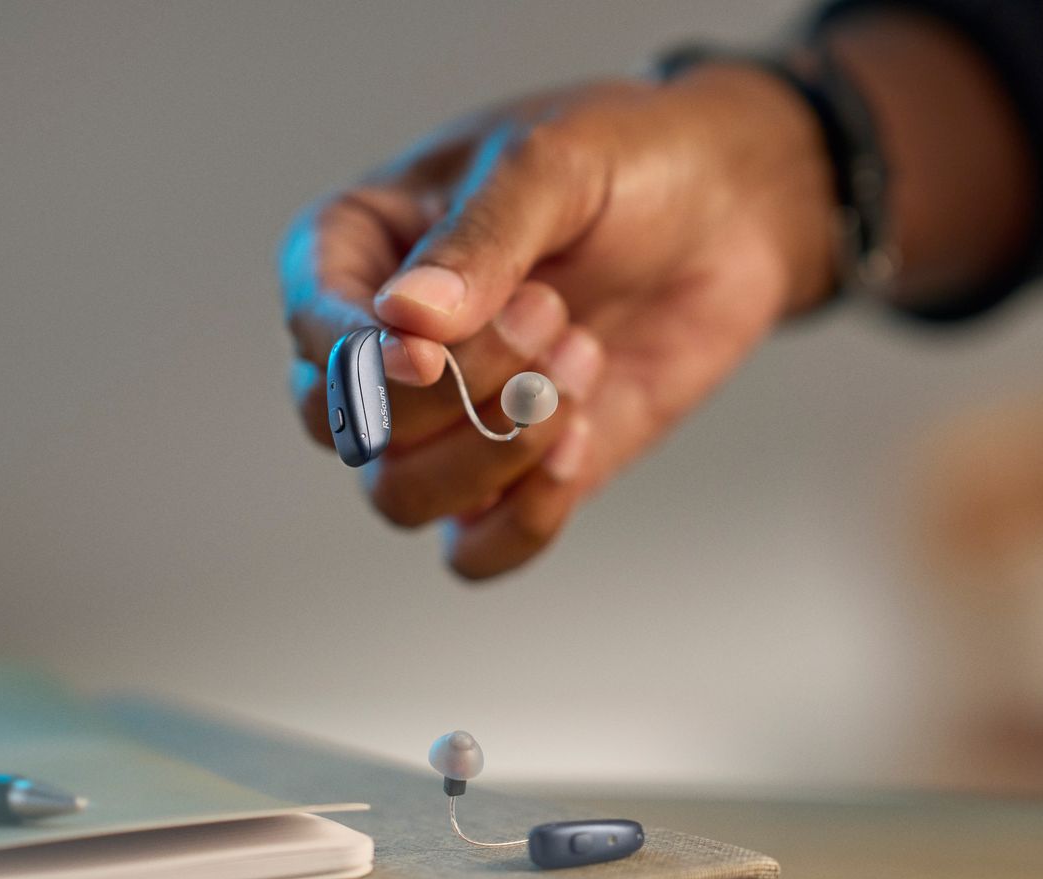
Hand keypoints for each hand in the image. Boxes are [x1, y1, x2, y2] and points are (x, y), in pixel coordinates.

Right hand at [279, 64, 834, 577]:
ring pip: (398, 498)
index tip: (428, 357)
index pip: (312, 332)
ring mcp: (442, 423)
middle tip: (551, 312)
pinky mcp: (510, 479)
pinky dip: (524, 518)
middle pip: (347, 429)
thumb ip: (477, 239)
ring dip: (493, 451)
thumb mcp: (552, 164)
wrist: (731, 212)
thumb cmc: (626, 162)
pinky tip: (581, 442)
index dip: (359, 363)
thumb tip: (403, 320)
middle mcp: (382, 349)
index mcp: (356, 252)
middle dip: (451, 393)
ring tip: (580, 361)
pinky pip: (474, 551)